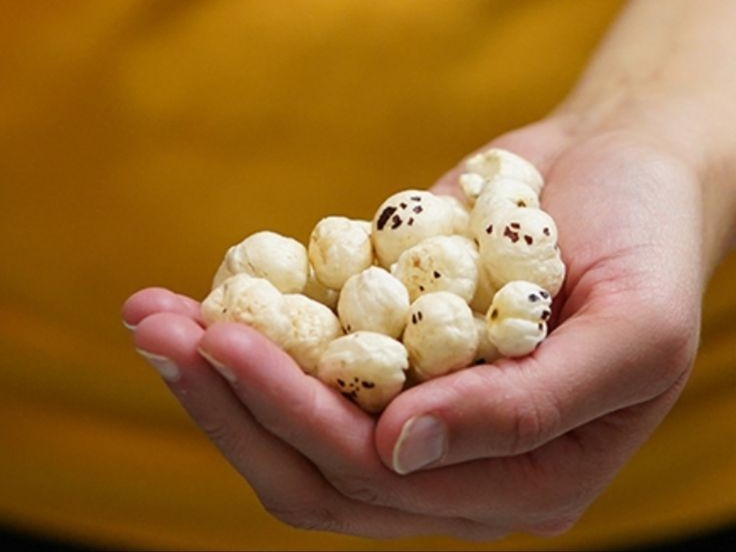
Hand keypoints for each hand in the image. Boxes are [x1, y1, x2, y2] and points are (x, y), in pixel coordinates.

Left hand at [122, 115, 705, 539]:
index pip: (383, 479)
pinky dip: (250, 344)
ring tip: (155, 316)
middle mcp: (458, 468)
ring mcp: (417, 419)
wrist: (622, 174)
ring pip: (295, 434)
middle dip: (232, 403)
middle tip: (159, 330)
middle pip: (318, 470)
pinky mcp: (393, 363)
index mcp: (522, 481)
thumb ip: (532, 409)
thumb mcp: (633, 332)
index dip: (297, 417)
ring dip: (219, 380)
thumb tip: (400, 453)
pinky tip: (200, 305)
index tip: (224, 343)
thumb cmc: (646, 246)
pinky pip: (307, 372)